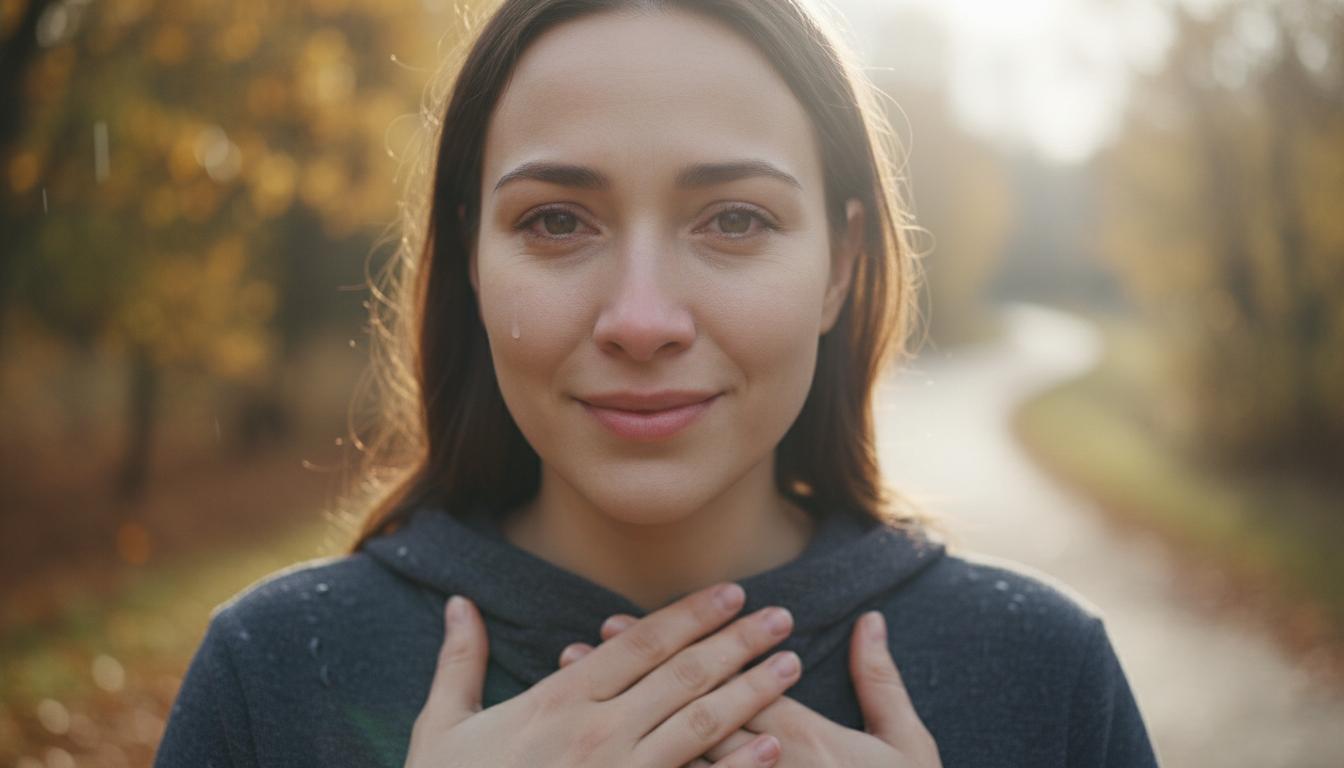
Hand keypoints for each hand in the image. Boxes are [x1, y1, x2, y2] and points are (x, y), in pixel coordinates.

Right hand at [405, 582, 800, 766]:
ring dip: (751, 692)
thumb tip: (459, 602)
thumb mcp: (443, 728)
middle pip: (682, 675)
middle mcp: (595, 733)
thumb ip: (460, 660)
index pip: (638, 644)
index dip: (689, 615)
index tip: (731, 593)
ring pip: (698, 724)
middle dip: (738, 642)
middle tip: (783, 616)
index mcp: (556, 700)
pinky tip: (772, 748)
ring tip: (790, 666)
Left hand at [559, 610, 942, 766]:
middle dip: (635, 676)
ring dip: (624, 722)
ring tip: (576, 689)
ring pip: (677, 756)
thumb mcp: (905, 747)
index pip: (727, 682)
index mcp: (805, 741)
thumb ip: (882, 684)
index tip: (625, 622)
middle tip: (585, 642)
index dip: (677, 648)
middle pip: (689, 712)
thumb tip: (872, 622)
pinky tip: (613, 756)